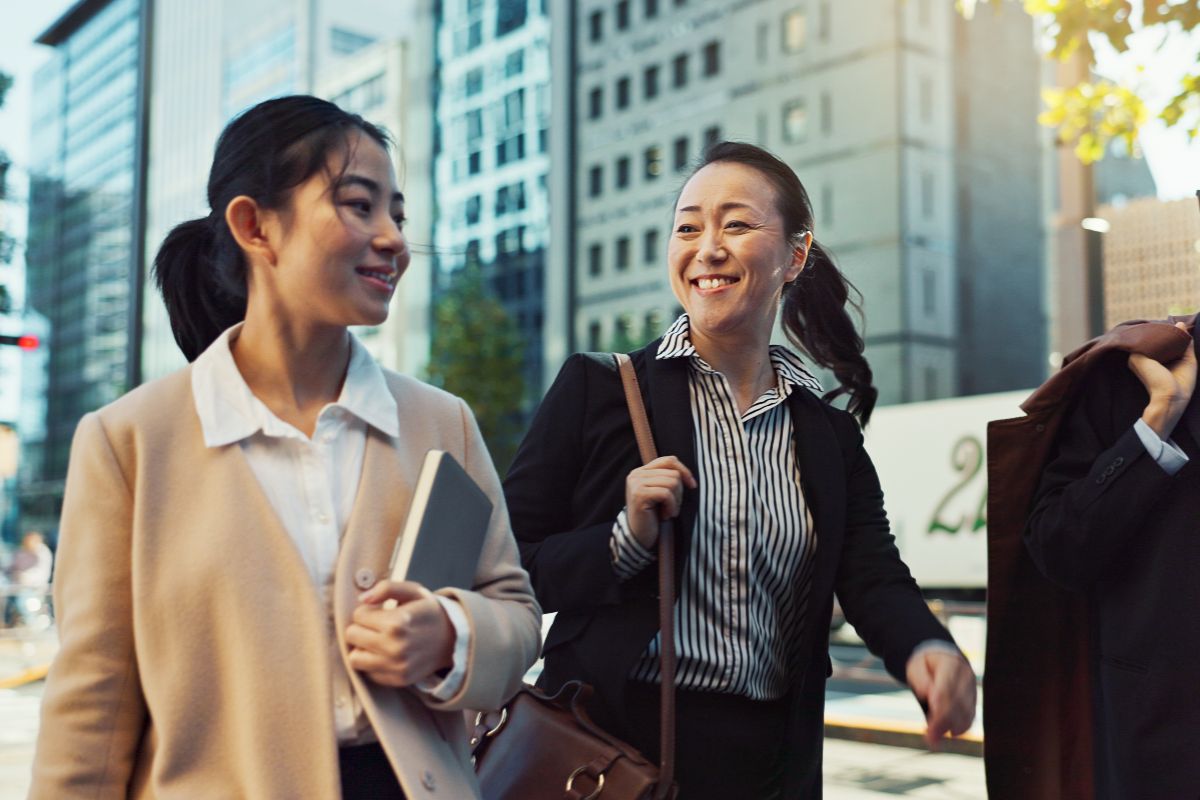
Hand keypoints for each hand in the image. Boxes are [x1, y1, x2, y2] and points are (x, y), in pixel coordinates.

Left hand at [345, 581, 454, 686]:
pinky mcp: (397, 680)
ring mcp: (396, 666)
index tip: (380, 612)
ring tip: (377, 641)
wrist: (453, 640)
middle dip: (362, 628)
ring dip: (363, 648)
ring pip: (354, 658)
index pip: (358, 615)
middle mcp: (394, 647)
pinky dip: (373, 663)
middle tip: (377, 626)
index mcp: (397, 623)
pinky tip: (386, 654)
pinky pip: (368, 673)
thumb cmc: (428, 613)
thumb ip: (386, 588)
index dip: (367, 611)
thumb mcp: (413, 591)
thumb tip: (362, 598)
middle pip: (352, 635)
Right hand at [625, 456, 696, 549]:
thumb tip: (688, 476)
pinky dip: (671, 506)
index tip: (692, 486)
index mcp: (641, 471)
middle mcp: (636, 474)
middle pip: (673, 473)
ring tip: (668, 512)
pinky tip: (665, 516)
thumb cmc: (654, 516)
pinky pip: (666, 494)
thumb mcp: (661, 494)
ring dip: (676, 501)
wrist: (639, 537)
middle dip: (679, 493)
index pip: (669, 460)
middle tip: (672, 507)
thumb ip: (668, 479)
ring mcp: (636, 484)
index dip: (684, 471)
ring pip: (672, 482)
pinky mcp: (639, 494)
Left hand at [905, 648, 975, 749]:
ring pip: (966, 713)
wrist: (945, 659)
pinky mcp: (973, 703)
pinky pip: (970, 718)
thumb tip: (926, 693)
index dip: (941, 702)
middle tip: (929, 738)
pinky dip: (959, 729)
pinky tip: (945, 735)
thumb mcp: (917, 665)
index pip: (947, 686)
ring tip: (932, 739)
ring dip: (950, 728)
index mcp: (952, 665)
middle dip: (943, 721)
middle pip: (957, 702)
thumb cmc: (927, 665)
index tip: (931, 717)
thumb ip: (920, 678)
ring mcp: (972, 691)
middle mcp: (966, 678)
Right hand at [1130, 322, 1196, 438]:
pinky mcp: (1135, 358)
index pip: (1162, 344)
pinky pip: (1146, 341)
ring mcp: (1138, 358)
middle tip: (1176, 323)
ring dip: (1161, 333)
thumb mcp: (1187, 360)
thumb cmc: (1180, 385)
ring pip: (1150, 340)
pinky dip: (1155, 335)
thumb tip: (1182, 323)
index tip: (1178, 327)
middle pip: (1155, 340)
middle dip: (1167, 332)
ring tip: (1171, 326)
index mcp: (1156, 363)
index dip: (1171, 335)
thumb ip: (1185, 343)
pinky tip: (1163, 330)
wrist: (1169, 398)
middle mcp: (1145, 359)